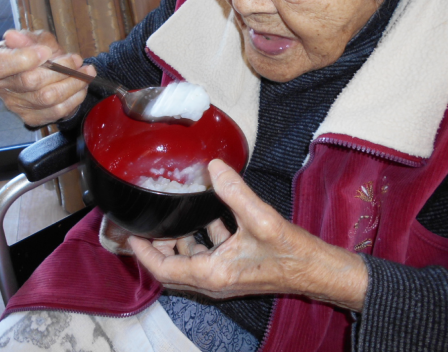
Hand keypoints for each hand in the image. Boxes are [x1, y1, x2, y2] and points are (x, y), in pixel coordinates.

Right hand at [0, 30, 96, 126]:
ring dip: (73, 83)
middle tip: (76, 60)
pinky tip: (81, 86)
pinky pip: (57, 111)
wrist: (48, 74)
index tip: (47, 52)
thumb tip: (13, 36)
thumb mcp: (36, 40)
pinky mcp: (32, 118)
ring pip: (48, 98)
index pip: (1, 64)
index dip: (25, 58)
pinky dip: (75, 97)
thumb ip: (29, 39)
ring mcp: (15, 105)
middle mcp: (0, 86)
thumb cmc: (38, 53)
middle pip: (30, 81)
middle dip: (60, 69)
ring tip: (86, 72)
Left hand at [129, 159, 367, 311]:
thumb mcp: (261, 219)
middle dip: (156, 248)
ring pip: (188, 262)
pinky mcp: (234, 271)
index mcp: (212, 273)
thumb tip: (213, 166)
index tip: (130, 234)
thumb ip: (235, 192)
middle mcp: (213, 281)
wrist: (318, 272)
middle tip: (147, 223)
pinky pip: (207, 257)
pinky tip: (208, 216)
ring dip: (178, 243)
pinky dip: (201, 240)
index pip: (163, 269)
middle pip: (171, 268)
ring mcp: (223, 278)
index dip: (143, 252)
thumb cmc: (291, 253)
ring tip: (172, 217)